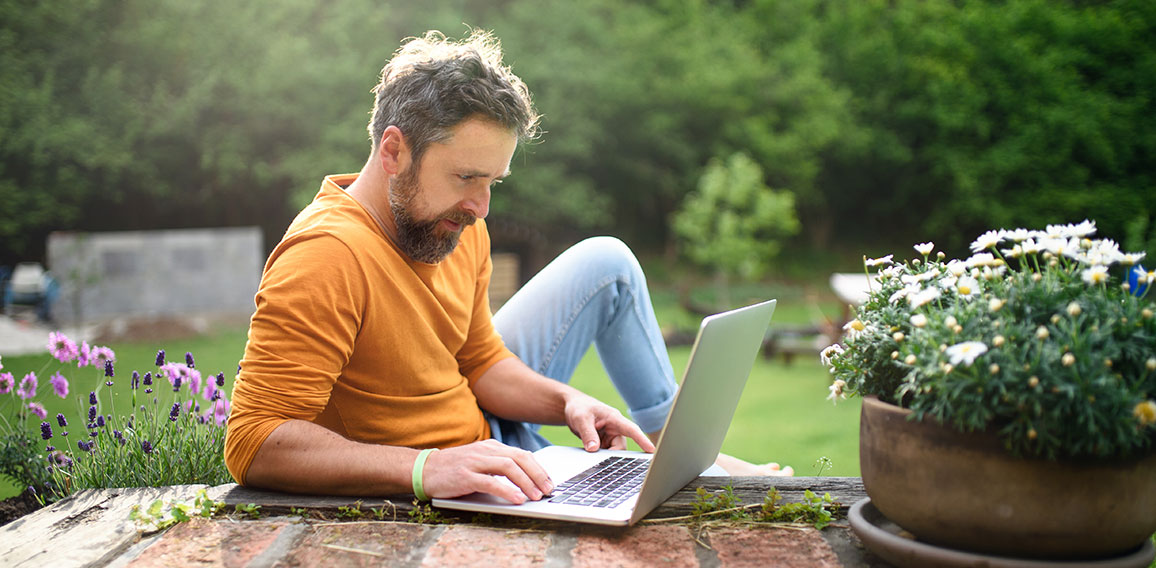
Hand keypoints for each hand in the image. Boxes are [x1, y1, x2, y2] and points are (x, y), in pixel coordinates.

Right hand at [419, 440, 553, 503]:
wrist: (424, 469)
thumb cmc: (454, 469)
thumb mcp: (480, 462)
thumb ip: (499, 466)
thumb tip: (525, 478)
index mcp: (491, 447)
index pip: (522, 454)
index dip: (538, 468)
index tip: (549, 482)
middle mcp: (485, 451)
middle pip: (519, 458)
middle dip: (537, 474)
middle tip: (548, 490)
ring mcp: (475, 462)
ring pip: (508, 467)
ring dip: (526, 482)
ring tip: (536, 496)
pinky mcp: (465, 476)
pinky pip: (490, 482)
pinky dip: (506, 490)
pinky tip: (517, 499)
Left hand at [564, 392, 655, 452]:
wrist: (572, 407)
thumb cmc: (579, 408)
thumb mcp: (581, 419)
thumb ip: (588, 434)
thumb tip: (594, 449)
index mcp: (614, 418)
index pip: (632, 430)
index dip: (642, 440)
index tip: (651, 450)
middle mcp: (615, 428)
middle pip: (621, 446)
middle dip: (613, 455)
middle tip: (600, 460)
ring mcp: (610, 436)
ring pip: (614, 452)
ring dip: (605, 456)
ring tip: (592, 454)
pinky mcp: (604, 442)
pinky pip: (606, 453)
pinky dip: (601, 457)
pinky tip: (592, 456)